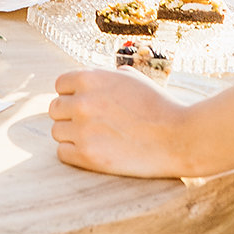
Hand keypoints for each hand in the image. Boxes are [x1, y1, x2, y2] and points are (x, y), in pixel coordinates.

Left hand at [50, 68, 192, 175]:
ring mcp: (83, 130)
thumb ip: (103, 77)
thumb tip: (87, 80)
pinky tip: (93, 151)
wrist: (178, 138)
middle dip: (70, 115)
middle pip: (55, 109)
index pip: (60, 85)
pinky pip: (63, 153)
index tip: (86, 104)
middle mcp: (81, 102)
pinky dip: (74, 153)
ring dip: (72, 135)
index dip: (72, 95)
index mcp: (89, 78)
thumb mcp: (130, 78)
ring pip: (57, 132)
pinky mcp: (88, 156)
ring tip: (95, 138)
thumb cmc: (157, 106)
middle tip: (91, 124)